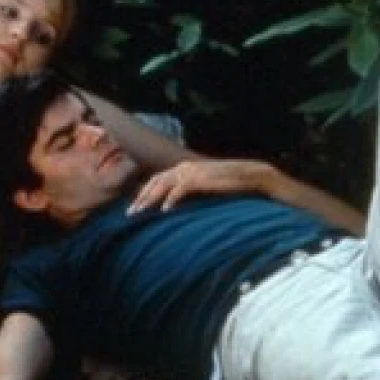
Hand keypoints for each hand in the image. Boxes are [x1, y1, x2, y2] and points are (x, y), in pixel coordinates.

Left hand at [128, 160, 271, 213]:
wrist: (250, 175)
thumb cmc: (229, 184)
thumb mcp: (205, 186)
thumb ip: (191, 191)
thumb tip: (178, 205)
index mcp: (184, 168)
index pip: (158, 179)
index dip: (144, 192)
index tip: (135, 206)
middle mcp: (184, 167)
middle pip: (155, 181)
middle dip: (140, 197)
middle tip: (130, 212)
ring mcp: (192, 171)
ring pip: (162, 184)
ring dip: (149, 198)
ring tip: (139, 212)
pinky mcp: (200, 178)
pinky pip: (180, 189)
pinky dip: (170, 199)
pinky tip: (164, 211)